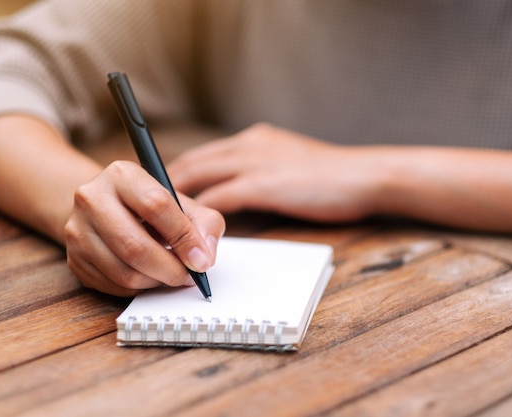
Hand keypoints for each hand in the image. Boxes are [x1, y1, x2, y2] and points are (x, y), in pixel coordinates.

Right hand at [64, 161, 224, 296]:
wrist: (107, 209)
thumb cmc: (152, 207)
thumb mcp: (182, 203)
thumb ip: (204, 224)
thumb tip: (204, 257)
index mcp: (122, 175)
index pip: (156, 206)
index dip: (184, 238)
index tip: (202, 260)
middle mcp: (91, 198)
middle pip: (135, 246)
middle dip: (170, 269)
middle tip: (189, 276)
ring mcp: (76, 230)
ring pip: (124, 272)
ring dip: (156, 281)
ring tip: (171, 274)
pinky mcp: (73, 259)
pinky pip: (113, 286)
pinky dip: (139, 289)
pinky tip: (149, 276)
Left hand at [168, 123, 378, 222]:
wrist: (364, 174)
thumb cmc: (333, 176)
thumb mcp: (290, 163)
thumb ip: (264, 171)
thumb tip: (243, 190)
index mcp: (254, 140)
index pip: (204, 154)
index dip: (179, 171)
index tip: (163, 190)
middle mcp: (248, 145)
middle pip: (191, 162)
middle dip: (165, 185)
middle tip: (147, 210)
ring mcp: (254, 163)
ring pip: (197, 177)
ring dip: (175, 201)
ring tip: (158, 223)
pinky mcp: (263, 184)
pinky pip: (218, 199)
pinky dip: (199, 216)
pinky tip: (188, 232)